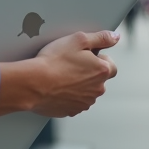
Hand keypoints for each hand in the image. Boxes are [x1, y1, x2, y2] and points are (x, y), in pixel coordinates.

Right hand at [0, 31, 118, 118]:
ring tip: (62, 75)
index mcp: (102, 71)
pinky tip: (57, 86)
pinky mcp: (71, 111)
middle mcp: (97, 90)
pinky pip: (74, 101)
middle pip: (99, 79)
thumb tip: (115, 37)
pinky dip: (68, 95)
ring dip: (79, 85)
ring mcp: (84, 103)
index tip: (85, 55)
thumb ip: (101, 37)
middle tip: (71, 63)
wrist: (33, 83)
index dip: (99, 58)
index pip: (111, 65)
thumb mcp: (79, 39)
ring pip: (87, 91)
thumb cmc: (54, 60)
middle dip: (89, 72)